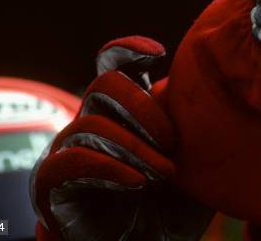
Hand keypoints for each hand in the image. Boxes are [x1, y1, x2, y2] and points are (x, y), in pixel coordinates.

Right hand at [31, 37, 212, 240]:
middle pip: (104, 84)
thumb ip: (196, 131)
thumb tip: (209, 92)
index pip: (115, 67)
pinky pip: (68, 161)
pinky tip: (136, 181)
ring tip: (165, 173)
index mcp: (124, 114)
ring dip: (134, 146)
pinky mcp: (51, 184)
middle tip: (173, 142)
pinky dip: (106, 166)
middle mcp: (94, 124)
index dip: (128, 51)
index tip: (157, 53)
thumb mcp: (196, 167)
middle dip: (141, 106)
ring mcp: (70, 151)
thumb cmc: (171, 208)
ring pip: (91, 123)